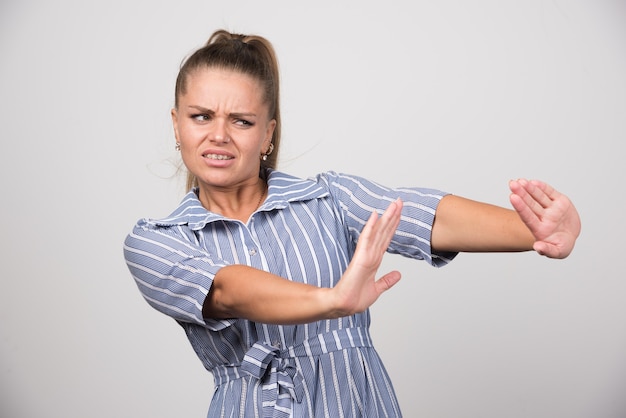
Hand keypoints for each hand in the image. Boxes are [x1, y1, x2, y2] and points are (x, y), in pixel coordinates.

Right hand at [331, 199, 402, 315]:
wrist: (343, 306)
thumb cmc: (355, 298)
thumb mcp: (377, 289)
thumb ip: (386, 281)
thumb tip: (398, 274)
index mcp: (375, 260)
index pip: (386, 239)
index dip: (393, 225)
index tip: (400, 213)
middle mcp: (371, 254)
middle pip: (384, 231)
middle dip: (393, 216)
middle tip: (400, 201)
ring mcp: (366, 254)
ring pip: (378, 232)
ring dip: (386, 217)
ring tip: (394, 204)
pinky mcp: (360, 258)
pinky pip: (366, 239)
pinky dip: (371, 227)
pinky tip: (375, 215)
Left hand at [509, 179, 580, 258]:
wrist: (571, 237)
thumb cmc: (561, 245)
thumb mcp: (558, 252)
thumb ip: (547, 250)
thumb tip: (538, 247)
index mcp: (539, 229)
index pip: (527, 216)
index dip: (520, 207)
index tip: (512, 197)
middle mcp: (543, 217)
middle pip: (530, 204)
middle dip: (521, 193)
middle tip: (512, 184)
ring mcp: (551, 209)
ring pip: (538, 197)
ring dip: (529, 188)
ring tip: (520, 181)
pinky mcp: (560, 202)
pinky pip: (550, 193)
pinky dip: (542, 187)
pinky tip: (533, 182)